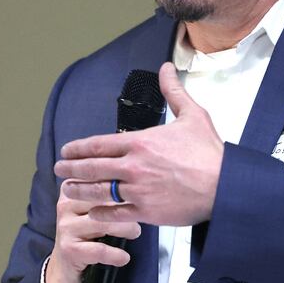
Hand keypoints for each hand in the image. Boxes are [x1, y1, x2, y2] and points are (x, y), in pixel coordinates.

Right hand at [45, 183, 140, 282]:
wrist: (65, 265)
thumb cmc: (86, 231)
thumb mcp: (92, 205)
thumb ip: (106, 189)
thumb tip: (136, 180)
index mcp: (72, 188)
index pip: (101, 179)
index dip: (122, 185)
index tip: (138, 191)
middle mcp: (65, 204)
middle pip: (105, 200)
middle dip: (127, 208)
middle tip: (141, 213)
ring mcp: (66, 226)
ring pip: (105, 223)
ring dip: (127, 229)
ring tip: (135, 232)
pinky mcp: (69, 248)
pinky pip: (100, 249)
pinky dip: (116, 254)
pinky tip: (124, 257)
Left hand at [55, 62, 223, 225]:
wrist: (224, 186)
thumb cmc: (210, 153)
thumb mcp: (192, 115)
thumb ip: (173, 91)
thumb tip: (166, 69)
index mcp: (141, 142)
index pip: (99, 144)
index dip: (78, 148)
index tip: (67, 150)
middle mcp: (134, 166)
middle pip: (91, 168)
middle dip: (70, 168)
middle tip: (59, 168)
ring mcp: (137, 191)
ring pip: (98, 192)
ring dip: (79, 190)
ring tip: (68, 189)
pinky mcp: (145, 212)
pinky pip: (115, 214)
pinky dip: (100, 213)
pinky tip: (93, 211)